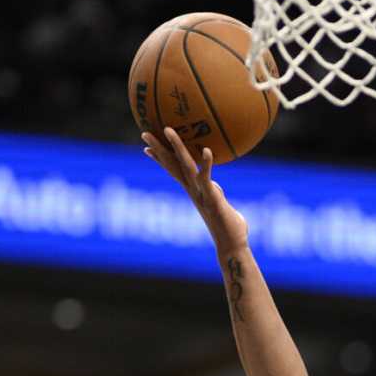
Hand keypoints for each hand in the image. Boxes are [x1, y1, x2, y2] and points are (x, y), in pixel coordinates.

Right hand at [143, 129, 248, 253]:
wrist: (231, 245)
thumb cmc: (229, 227)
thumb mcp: (219, 204)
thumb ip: (215, 193)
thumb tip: (214, 186)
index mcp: (193, 190)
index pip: (173, 170)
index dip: (160, 159)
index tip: (147, 147)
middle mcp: (193, 191)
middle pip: (172, 165)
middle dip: (158, 149)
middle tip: (144, 133)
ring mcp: (200, 194)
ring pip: (185, 166)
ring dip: (176, 147)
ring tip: (167, 130)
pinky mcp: (212, 198)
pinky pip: (207, 179)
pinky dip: (206, 164)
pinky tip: (207, 150)